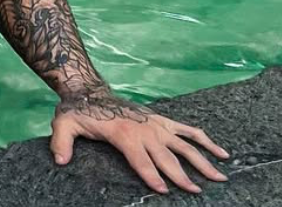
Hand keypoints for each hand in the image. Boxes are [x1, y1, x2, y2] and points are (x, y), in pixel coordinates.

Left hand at [50, 89, 230, 194]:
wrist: (89, 91)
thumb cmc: (78, 111)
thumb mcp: (64, 124)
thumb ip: (61, 142)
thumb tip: (60, 160)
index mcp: (124, 135)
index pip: (140, 159)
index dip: (151, 175)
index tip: (165, 190)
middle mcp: (144, 130)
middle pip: (166, 157)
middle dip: (180, 175)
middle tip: (196, 191)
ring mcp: (155, 124)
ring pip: (184, 144)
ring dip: (202, 160)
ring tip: (220, 176)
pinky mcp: (161, 120)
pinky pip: (188, 129)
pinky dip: (205, 140)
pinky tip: (222, 152)